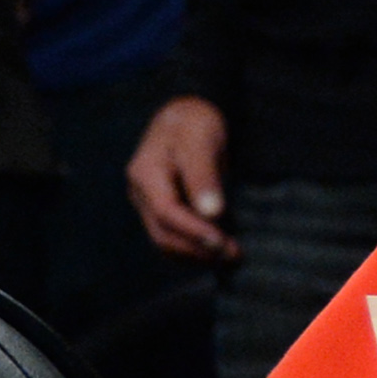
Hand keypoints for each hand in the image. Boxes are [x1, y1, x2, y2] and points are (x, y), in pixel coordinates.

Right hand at [127, 95, 237, 260]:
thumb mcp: (201, 141)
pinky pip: (172, 238)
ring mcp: (147, 204)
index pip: (166, 212)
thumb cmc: (194, 124)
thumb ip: (204, 175)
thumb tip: (212, 212)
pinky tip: (219, 253)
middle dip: (199, 250)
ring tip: (232, 259)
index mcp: (146, 172)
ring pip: (166, 241)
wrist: (184, 118)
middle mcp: (141, 193)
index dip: (194, 231)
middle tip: (235, 256)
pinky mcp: (160, 211)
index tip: (223, 244)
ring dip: (197, 255)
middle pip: (163, 233)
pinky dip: (194, 250)